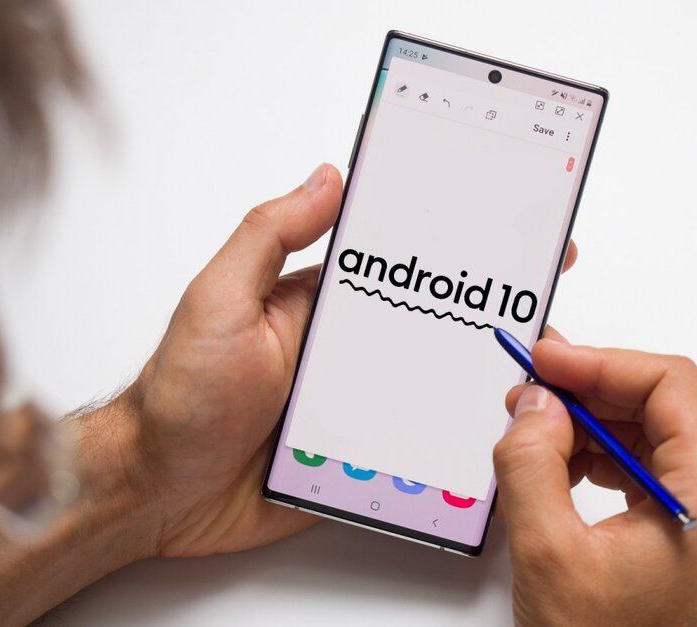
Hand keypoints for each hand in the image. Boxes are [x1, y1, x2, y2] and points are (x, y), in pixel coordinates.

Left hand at [102, 162, 579, 558]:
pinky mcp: (358, 454)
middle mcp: (345, 349)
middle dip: (480, 317)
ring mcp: (355, 403)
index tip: (503, 232)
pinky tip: (484, 442)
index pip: (397, 263)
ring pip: (430, 385)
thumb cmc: (181, 394)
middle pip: (428, 325)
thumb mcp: (221, 299)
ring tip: (527, 381)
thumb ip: (271, 235)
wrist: (158, 493)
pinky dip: (447, 444)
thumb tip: (329, 177)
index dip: (449, 246)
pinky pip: (415, 446)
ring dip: (471, 383)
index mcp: (321, 302)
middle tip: (539, 311)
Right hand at [494, 339, 696, 625]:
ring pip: (655, 436)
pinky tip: (562, 465)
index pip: (669, 385)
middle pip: (663, 407)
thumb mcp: (547, 555)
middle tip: (530, 390)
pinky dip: (604, 458)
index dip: (601, 362)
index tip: (548, 361)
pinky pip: (651, 471)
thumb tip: (534, 405)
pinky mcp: (694, 537)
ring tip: (535, 429)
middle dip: (590, 391)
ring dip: (593, 424)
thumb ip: (532, 464)